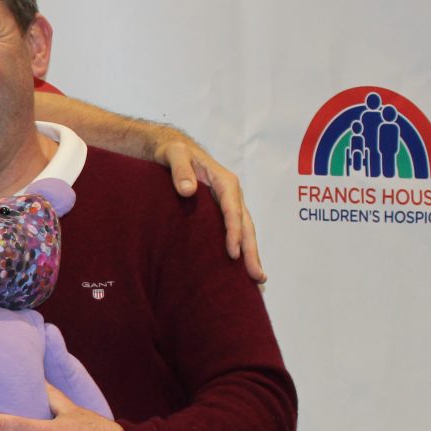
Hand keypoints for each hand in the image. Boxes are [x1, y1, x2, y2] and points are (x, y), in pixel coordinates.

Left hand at [153, 134, 264, 282]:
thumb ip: (180, 170)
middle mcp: (232, 194)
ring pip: (245, 232)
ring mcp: (230, 204)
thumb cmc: (174, 152)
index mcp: (225, 182)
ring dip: (251, 255)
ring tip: (257, 281)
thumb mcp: (173, 154)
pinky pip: (236, 231)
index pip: (232, 210)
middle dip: (251, 252)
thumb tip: (187, 191)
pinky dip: (241, 249)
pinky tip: (241, 269)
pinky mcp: (222, 212)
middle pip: (245, 225)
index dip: (233, 232)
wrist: (175, 149)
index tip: (232, 253)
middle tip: (256, 278)